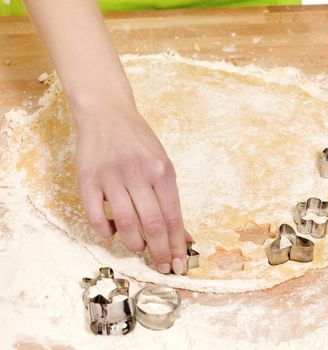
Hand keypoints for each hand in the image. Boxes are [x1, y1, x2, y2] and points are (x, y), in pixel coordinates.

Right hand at [75, 108, 190, 274]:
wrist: (107, 114)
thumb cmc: (140, 143)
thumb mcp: (163, 165)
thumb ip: (171, 200)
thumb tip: (183, 236)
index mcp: (162, 171)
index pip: (172, 217)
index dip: (175, 244)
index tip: (177, 264)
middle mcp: (138, 174)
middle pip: (152, 225)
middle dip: (159, 252)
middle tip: (161, 266)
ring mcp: (111, 177)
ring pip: (126, 225)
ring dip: (134, 244)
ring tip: (138, 246)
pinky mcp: (87, 180)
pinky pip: (96, 217)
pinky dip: (106, 231)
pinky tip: (113, 230)